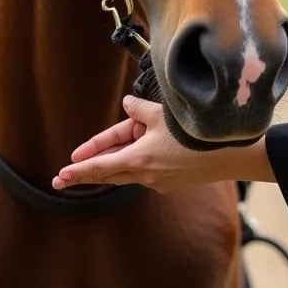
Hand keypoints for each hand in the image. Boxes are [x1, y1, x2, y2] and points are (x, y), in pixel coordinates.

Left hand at [52, 95, 272, 192]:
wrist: (228, 156)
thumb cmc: (194, 133)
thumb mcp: (163, 115)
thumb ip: (139, 109)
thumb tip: (126, 104)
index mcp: (138, 159)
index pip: (99, 166)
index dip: (78, 170)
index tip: (60, 176)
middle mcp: (145, 175)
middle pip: (110, 172)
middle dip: (88, 170)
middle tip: (64, 175)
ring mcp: (158, 182)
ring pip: (128, 171)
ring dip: (117, 161)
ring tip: (105, 152)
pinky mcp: (170, 182)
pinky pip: (146, 172)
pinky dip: (139, 160)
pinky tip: (146, 147)